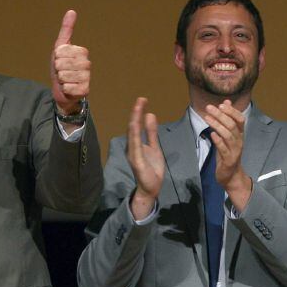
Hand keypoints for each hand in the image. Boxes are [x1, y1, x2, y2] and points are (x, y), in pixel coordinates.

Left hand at [51, 10, 89, 114]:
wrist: (64, 90)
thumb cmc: (61, 67)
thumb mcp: (60, 47)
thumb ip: (66, 30)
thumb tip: (72, 11)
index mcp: (82, 52)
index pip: (62, 51)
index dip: (56, 57)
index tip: (60, 60)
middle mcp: (87, 64)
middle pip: (62, 63)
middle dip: (57, 68)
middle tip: (62, 71)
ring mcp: (87, 77)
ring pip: (64, 75)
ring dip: (60, 79)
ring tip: (65, 80)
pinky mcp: (85, 90)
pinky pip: (68, 87)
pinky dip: (64, 89)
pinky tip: (68, 88)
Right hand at [126, 98, 164, 218]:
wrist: (152, 188)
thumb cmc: (152, 168)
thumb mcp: (155, 147)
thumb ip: (151, 133)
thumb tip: (150, 115)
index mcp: (136, 143)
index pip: (136, 125)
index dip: (139, 112)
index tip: (143, 100)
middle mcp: (132, 147)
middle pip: (133, 127)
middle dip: (136, 113)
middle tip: (141, 99)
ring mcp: (133, 154)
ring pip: (133, 135)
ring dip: (135, 121)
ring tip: (138, 109)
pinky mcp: (136, 162)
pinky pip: (136, 147)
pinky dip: (135, 136)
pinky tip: (136, 127)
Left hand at [204, 101, 251, 208]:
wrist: (231, 176)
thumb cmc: (227, 153)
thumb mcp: (227, 135)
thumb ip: (226, 119)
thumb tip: (226, 102)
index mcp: (240, 134)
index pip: (240, 119)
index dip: (232, 111)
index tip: (221, 104)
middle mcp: (239, 141)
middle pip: (232, 125)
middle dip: (221, 115)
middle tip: (209, 108)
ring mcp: (235, 150)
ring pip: (228, 135)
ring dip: (217, 125)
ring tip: (207, 118)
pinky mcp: (229, 159)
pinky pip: (223, 148)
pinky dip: (218, 140)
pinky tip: (212, 134)